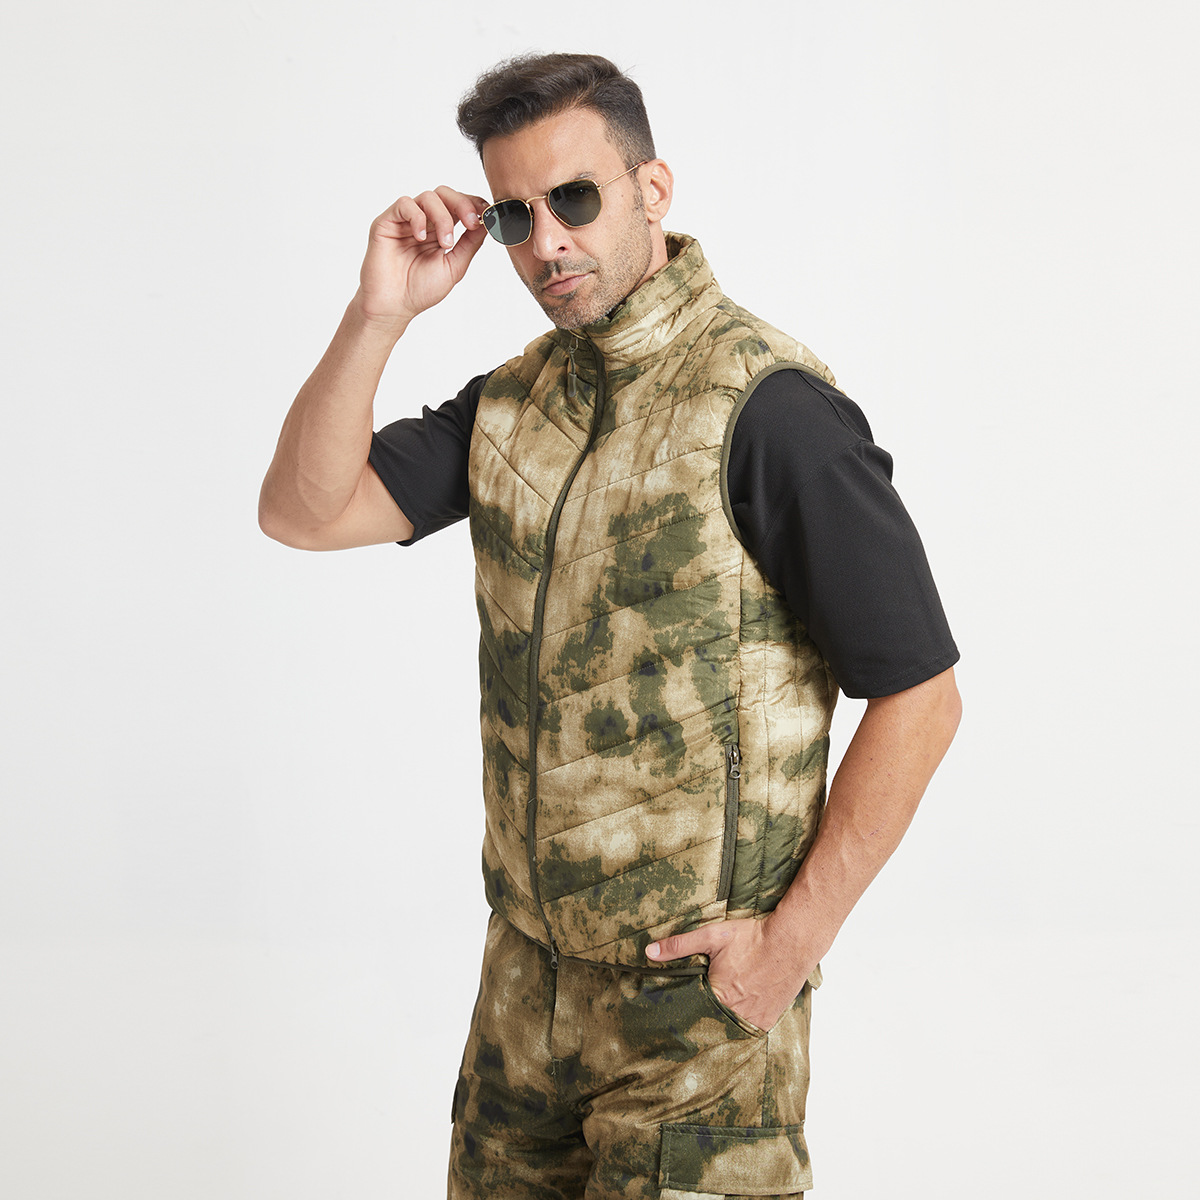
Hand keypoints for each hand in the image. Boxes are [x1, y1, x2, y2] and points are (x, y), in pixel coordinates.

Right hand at [356, 186, 489, 331]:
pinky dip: (418, 218)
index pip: (458, 205)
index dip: (473, 204)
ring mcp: (405, 221)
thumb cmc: (419, 290)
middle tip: (470, 222)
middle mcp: (424, 221)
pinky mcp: (387, 222)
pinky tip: (422, 238)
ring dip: (442, 217)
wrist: (393, 306)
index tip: (487, 215)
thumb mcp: (454, 266)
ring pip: (428, 197)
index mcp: (440, 230)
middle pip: (444, 194)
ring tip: (444, 243)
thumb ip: (470, 244)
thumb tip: (488, 223)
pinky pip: (405, 204)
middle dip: (462, 204)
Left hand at [646, 916, 813, 1031]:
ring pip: (731, 1030)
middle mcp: (737, 1013)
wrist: (790, 941)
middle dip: (702, 1021)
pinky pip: (749, 1030)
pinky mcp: (768, 1020)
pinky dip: (741, 1025)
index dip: (684, 1013)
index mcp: (719, 996)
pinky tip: (734, 1017)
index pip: (693, 1014)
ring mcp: (755, 1019)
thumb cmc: (752, 938)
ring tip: (713, 1019)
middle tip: (691, 1021)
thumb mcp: (711, 936)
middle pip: (712, 1024)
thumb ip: (679, 945)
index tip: (674, 1017)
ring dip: (722, 1025)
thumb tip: (649, 951)